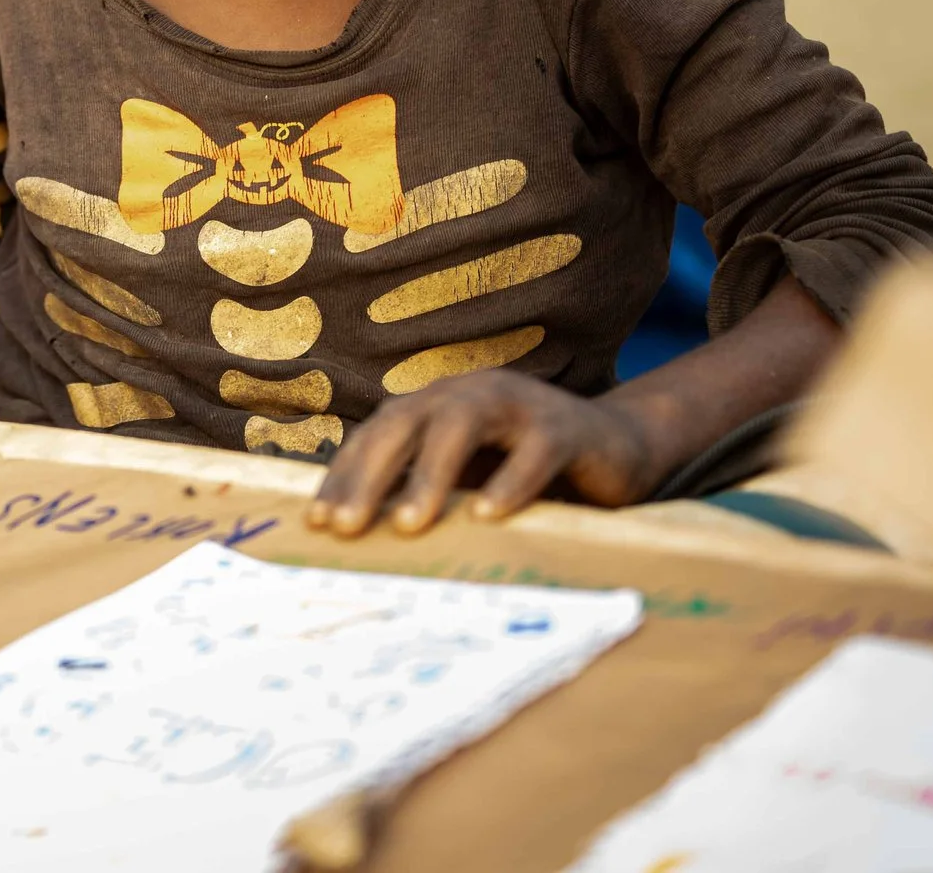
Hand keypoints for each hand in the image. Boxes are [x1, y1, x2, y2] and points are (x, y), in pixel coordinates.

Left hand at [305, 370, 657, 537]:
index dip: (344, 474)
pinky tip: (488, 516)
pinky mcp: (564, 426)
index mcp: (435, 405)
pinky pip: (534, 450)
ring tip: (407, 524)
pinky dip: (509, 482)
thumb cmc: (522, 468)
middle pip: (405, 422)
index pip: (377, 434)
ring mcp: (517, 403)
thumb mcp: (465, 479)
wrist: (614, 446)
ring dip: (430, 474)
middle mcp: (468, 394)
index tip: (317, 522)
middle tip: (346, 526)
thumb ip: (418, 492)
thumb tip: (356, 539)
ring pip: (462, 426)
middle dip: (370, 473)